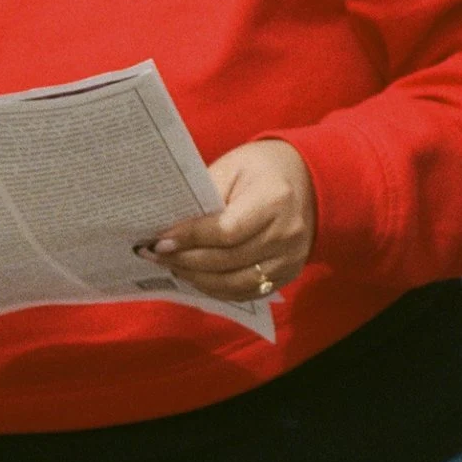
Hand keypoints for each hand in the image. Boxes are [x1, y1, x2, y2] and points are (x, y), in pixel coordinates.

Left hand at [146, 140, 316, 303]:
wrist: (306, 180)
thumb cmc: (260, 169)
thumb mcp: (231, 169)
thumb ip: (205, 199)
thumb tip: (169, 230)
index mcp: (274, 200)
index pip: (226, 231)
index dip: (190, 239)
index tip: (159, 241)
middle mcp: (287, 234)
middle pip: (228, 261)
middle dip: (186, 260)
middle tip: (155, 255)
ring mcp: (290, 259)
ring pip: (235, 283)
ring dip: (197, 279)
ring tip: (172, 266)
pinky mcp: (288, 275)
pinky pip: (246, 292)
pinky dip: (216, 288)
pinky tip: (195, 277)